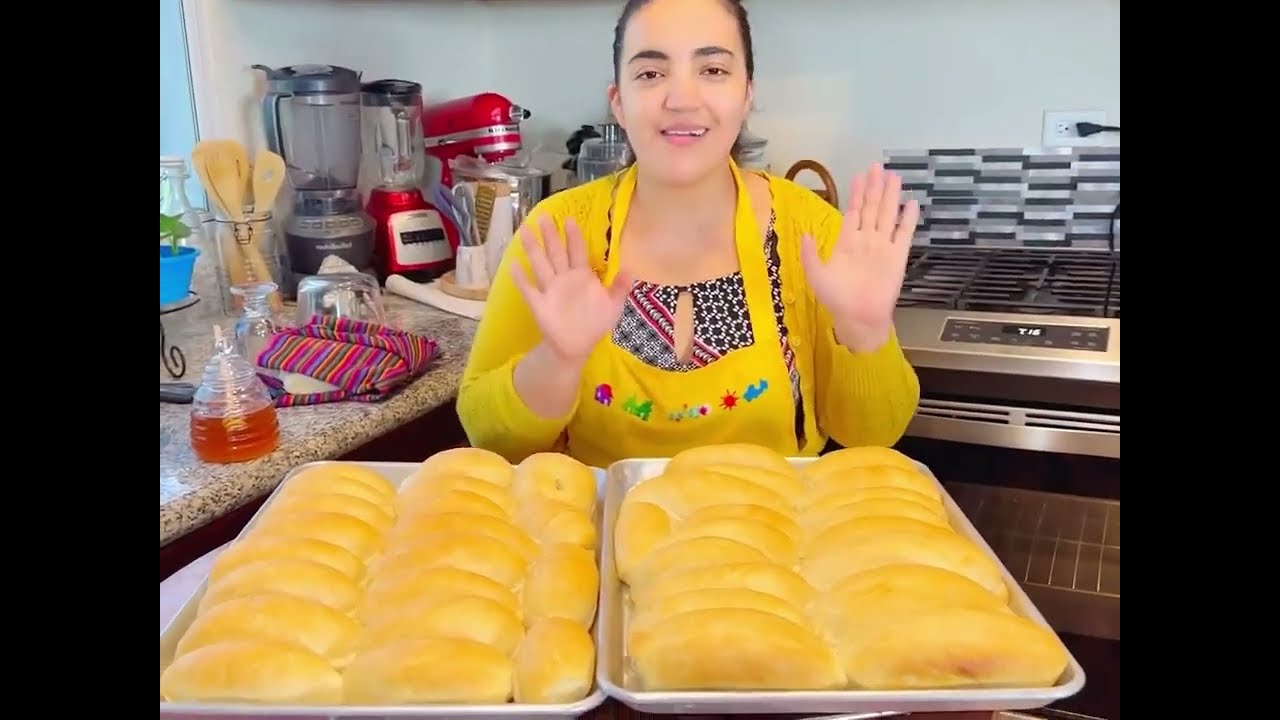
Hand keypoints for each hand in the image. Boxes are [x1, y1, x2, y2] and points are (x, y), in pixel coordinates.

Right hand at [511, 215, 633, 365]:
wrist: (576, 347)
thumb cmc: (595, 323)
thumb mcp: (613, 306)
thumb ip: (620, 287)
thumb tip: (631, 269)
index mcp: (581, 276)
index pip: (577, 251)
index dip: (574, 236)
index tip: (570, 219)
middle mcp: (564, 279)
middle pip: (556, 253)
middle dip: (551, 235)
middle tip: (544, 216)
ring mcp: (550, 290)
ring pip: (540, 265)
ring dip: (533, 249)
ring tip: (524, 230)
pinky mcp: (539, 304)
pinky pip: (528, 289)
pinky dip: (521, 278)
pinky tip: (513, 264)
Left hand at [800, 162, 920, 351]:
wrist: (858, 318)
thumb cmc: (836, 298)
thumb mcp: (816, 274)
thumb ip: (810, 253)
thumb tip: (804, 233)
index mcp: (846, 241)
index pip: (853, 211)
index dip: (856, 193)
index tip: (859, 175)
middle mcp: (866, 240)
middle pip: (871, 207)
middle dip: (874, 187)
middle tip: (878, 166)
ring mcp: (883, 246)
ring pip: (887, 215)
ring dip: (891, 196)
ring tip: (894, 176)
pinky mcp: (898, 257)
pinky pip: (904, 234)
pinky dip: (908, 219)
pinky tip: (911, 203)